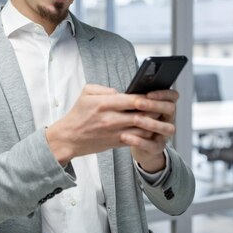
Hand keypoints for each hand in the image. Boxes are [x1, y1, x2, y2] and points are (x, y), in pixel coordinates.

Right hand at [45, 84, 164, 165]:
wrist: (69, 138)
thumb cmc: (78, 114)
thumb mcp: (86, 93)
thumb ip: (105, 89)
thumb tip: (122, 92)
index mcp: (103, 104)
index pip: (132, 99)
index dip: (146, 97)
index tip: (154, 93)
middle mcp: (111, 119)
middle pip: (141, 115)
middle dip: (154, 110)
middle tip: (163, 105)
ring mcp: (115, 133)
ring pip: (143, 129)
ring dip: (154, 123)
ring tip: (160, 116)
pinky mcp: (117, 143)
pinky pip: (138, 139)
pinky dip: (147, 133)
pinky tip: (151, 127)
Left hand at [122, 89, 178, 172]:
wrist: (135, 142)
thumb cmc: (134, 118)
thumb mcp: (134, 107)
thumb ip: (133, 99)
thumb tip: (121, 92)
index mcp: (163, 105)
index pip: (173, 96)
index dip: (164, 93)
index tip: (149, 93)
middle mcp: (167, 119)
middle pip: (171, 109)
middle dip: (155, 105)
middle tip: (138, 104)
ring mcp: (164, 134)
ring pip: (167, 128)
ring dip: (152, 123)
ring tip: (135, 119)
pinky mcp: (157, 147)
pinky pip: (152, 145)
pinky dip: (139, 141)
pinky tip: (125, 136)